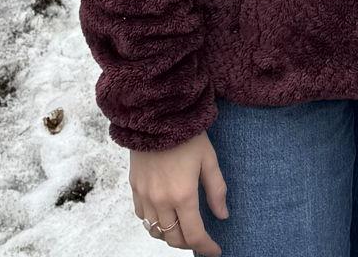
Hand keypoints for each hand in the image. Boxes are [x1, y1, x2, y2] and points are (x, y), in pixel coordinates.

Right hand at [128, 133, 227, 253]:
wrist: (156, 114)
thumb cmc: (187, 135)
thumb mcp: (209, 159)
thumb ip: (216, 190)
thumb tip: (223, 215)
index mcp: (183, 195)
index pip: (194, 234)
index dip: (206, 247)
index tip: (216, 250)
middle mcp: (161, 201)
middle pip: (173, 238)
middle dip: (189, 243)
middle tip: (200, 238)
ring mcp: (145, 195)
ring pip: (156, 231)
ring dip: (170, 235)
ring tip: (182, 229)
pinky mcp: (134, 187)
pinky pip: (142, 216)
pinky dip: (154, 222)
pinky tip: (164, 215)